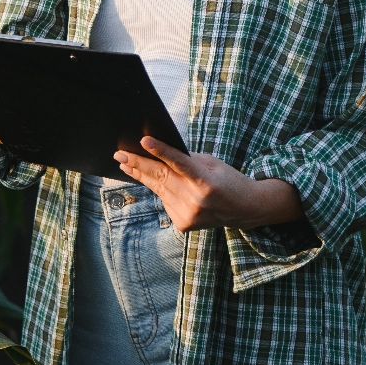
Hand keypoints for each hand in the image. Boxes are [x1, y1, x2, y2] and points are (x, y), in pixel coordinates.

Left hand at [113, 137, 303, 232]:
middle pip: (161, 177)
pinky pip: (165, 201)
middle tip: (120, 154)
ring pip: (159, 190)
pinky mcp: (183, 224)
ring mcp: (188, 214)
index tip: (144, 141)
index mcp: (206, 181)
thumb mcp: (213, 164)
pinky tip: (152, 181)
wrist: (246, 210)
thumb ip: (188, 160)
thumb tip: (160, 153)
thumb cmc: (229, 180)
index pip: (179, 164)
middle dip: (138, 164)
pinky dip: (160, 190)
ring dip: (141, 176)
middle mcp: (196, 200)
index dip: (161, 151)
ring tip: (126, 165)